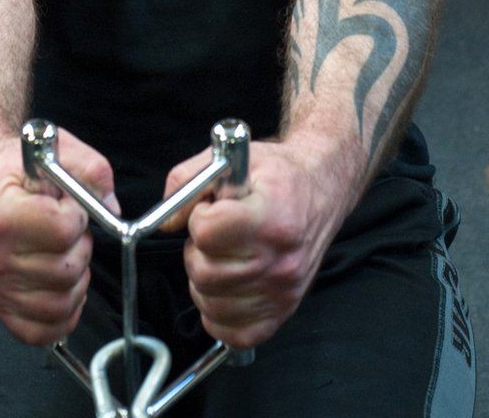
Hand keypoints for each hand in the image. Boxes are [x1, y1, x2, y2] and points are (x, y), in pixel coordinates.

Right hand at [0, 128, 118, 345]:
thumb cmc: (13, 168)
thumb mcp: (53, 148)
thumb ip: (91, 170)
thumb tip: (111, 207)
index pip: (63, 230)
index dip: (77, 214)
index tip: (67, 203)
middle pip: (66, 270)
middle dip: (79, 245)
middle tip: (66, 227)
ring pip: (60, 304)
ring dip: (75, 278)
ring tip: (62, 251)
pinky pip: (40, 331)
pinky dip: (61, 314)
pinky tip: (61, 284)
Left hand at [161, 139, 350, 349]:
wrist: (322, 189)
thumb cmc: (279, 174)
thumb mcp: (233, 157)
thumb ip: (189, 180)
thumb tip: (167, 222)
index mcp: (272, 218)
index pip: (208, 233)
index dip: (199, 217)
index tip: (210, 208)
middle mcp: (281, 261)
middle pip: (205, 272)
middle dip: (198, 249)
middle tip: (213, 233)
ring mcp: (283, 292)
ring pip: (211, 303)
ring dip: (204, 279)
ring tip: (222, 254)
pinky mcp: (283, 311)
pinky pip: (232, 332)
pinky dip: (219, 312)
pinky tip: (226, 284)